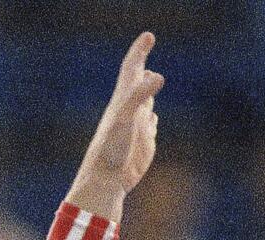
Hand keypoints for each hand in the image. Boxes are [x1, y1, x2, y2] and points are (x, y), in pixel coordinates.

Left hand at [66, 32, 164, 220]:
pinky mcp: (144, 141)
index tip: (148, 35)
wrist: (107, 179)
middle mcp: (129, 110)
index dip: (140, 51)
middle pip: (137, 81)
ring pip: (145, 101)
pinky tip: (151, 119)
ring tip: (150, 77)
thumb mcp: (125, 119)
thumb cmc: (111, 149)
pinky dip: (152, 118)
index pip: (132, 69)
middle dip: (142, 62)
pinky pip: (151, 124)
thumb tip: (157, 76)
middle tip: (145, 45)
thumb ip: (139, 96)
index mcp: (122, 101)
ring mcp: (137, 125)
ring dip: (148, 89)